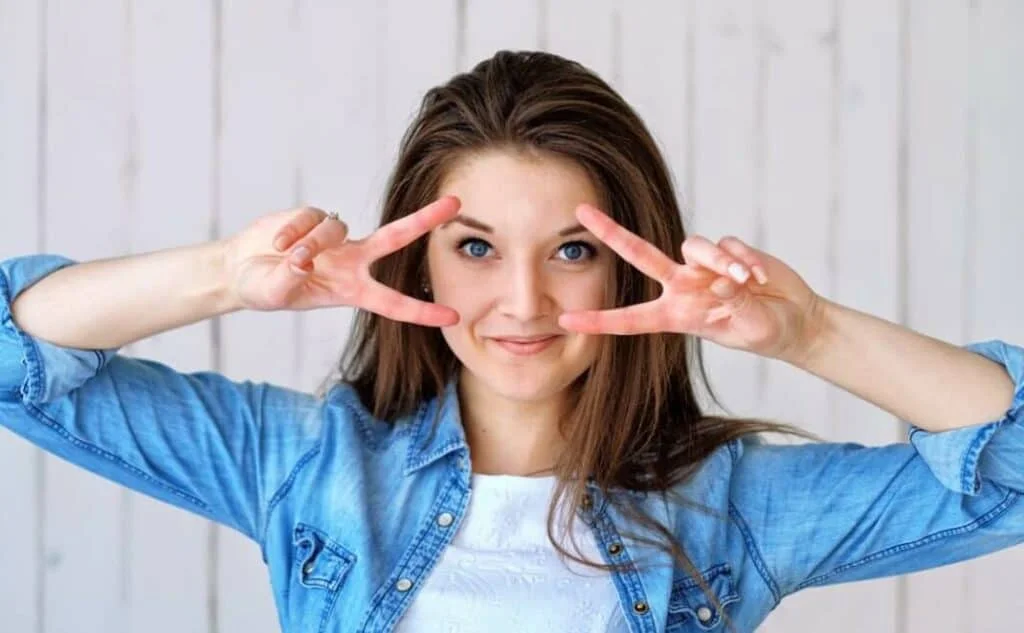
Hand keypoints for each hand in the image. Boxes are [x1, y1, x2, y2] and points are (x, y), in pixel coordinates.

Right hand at [223, 196, 460, 326]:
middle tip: (456, 204)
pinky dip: (291, 231)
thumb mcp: (275, 294)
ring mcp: (335, 238)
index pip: (394, 303)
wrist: (241, 269)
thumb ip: (288, 281)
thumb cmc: (265, 289)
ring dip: (308, 243)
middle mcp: (352, 261)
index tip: (454, 317)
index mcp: (352, 290)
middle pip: (396, 237)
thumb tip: (302, 260)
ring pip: (335, 230)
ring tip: (283, 255)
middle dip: (425, 219)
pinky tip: (276, 243)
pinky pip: (310, 218)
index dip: (422, 311)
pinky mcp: (314, 216)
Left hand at [557, 204, 825, 360]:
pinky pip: (727, 246)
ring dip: (722, 262)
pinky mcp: (728, 251)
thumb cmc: (764, 332)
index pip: (630, 319)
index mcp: (676, 315)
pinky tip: (762, 278)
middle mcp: (682, 286)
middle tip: (582, 211)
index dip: (599, 321)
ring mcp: (703, 266)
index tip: (566, 321)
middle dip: (611, 232)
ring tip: (748, 282)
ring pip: (695, 246)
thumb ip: (734, 305)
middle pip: (639, 254)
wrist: (794, 320)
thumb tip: (720, 280)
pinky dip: (746, 260)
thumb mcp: (748, 328)